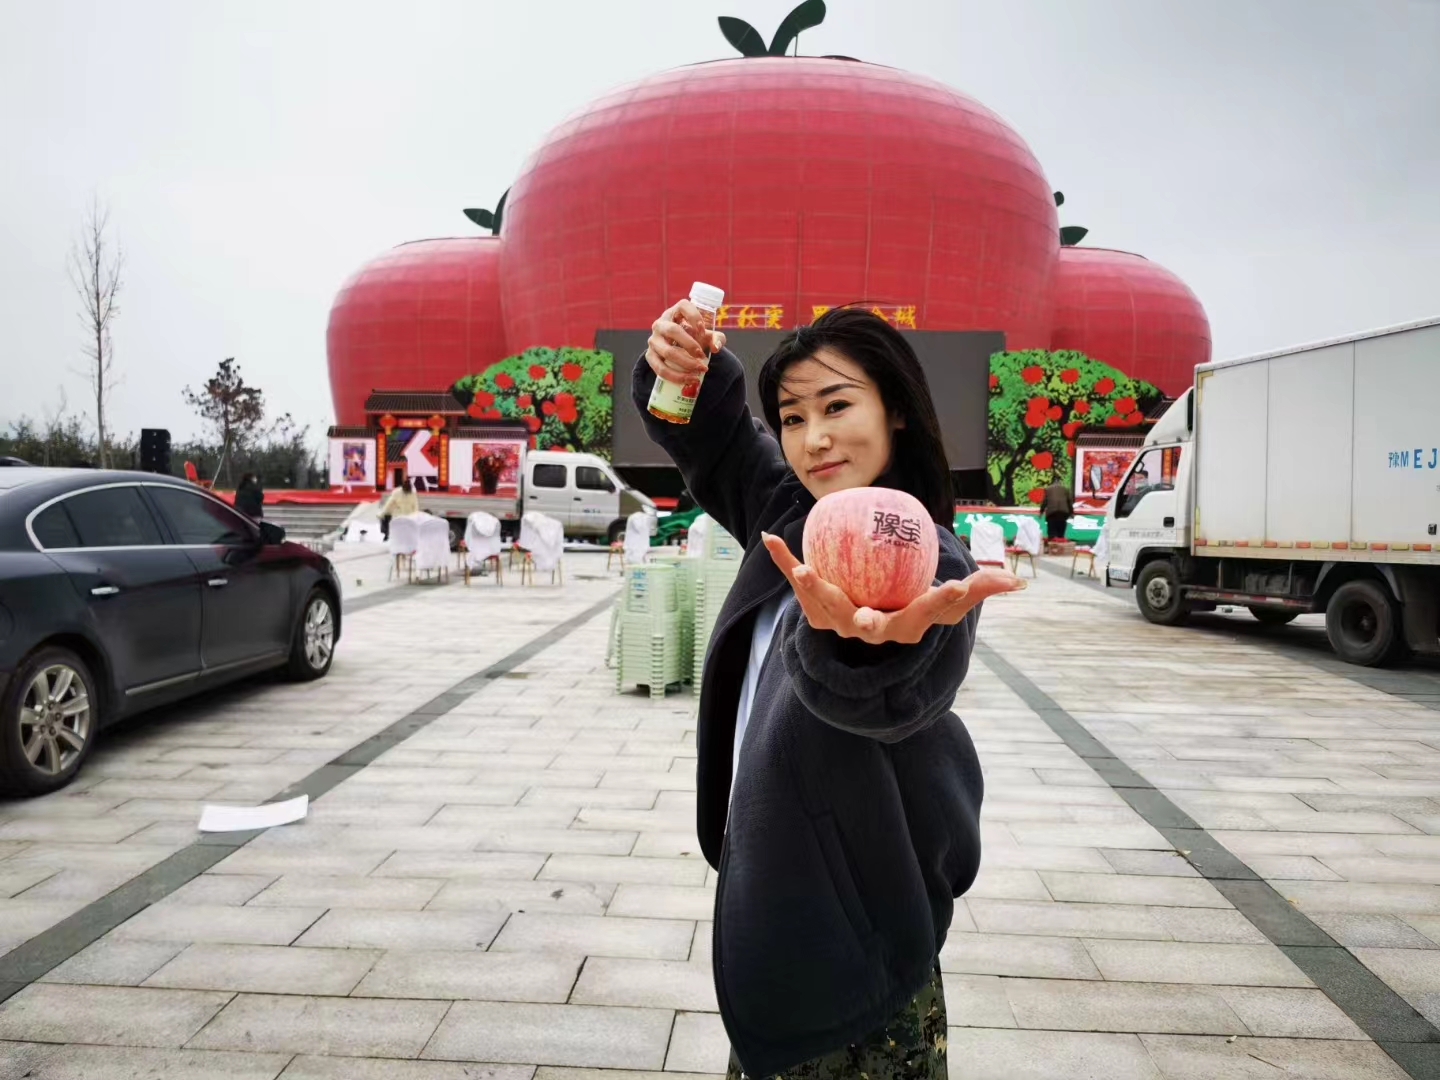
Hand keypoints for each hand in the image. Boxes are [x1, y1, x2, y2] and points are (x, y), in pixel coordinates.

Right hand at [646, 299, 727, 385]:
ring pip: (667, 352)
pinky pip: (660, 368)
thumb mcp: (707, 336)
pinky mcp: (650, 356)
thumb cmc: (694, 338)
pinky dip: (676, 376)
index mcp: (675, 312)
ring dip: (685, 363)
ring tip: (700, 370)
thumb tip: (715, 348)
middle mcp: (661, 323)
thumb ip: (717, 339)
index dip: (694, 317)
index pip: (683, 306)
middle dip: (690, 345)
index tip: (703, 331)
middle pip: (673, 331)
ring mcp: (653, 340)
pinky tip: (689, 380)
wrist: (678, 349)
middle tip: (703, 356)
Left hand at [762, 532, 1024, 644]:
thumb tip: (1017, 584)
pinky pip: (798, 585)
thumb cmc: (913, 609)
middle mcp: (869, 630)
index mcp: (905, 627)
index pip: (927, 614)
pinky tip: (770, 538)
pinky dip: (783, 562)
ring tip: (803, 567)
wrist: (870, 624)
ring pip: (823, 607)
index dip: (943, 603)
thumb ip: (979, 590)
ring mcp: (838, 622)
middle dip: (859, 618)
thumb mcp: (946, 604)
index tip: (955, 586)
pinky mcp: (814, 610)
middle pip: (865, 624)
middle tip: (859, 615)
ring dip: (813, 589)